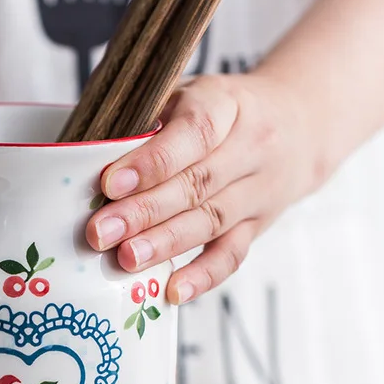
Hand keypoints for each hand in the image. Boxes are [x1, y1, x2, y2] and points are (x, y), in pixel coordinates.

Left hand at [86, 73, 328, 303]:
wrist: (300, 122)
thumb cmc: (221, 109)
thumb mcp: (188, 92)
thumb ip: (146, 116)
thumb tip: (83, 149)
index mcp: (226, 104)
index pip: (192, 133)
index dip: (152, 161)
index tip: (110, 183)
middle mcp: (251, 146)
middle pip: (197, 183)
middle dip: (144, 212)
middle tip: (100, 233)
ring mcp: (259, 190)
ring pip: (211, 220)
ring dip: (165, 244)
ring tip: (125, 260)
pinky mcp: (259, 225)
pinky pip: (233, 254)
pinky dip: (203, 276)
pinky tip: (172, 291)